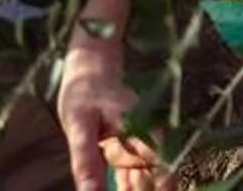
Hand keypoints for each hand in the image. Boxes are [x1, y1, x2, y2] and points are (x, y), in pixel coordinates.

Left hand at [57, 25, 157, 190]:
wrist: (91, 63)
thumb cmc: (85, 89)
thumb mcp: (79, 124)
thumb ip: (86, 160)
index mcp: (142, 130)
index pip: (163, 166)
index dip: (164, 187)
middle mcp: (146, 137)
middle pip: (154, 175)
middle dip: (149, 190)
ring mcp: (138, 141)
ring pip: (143, 176)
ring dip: (137, 190)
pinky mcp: (127, 144)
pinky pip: (131, 171)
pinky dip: (128, 186)